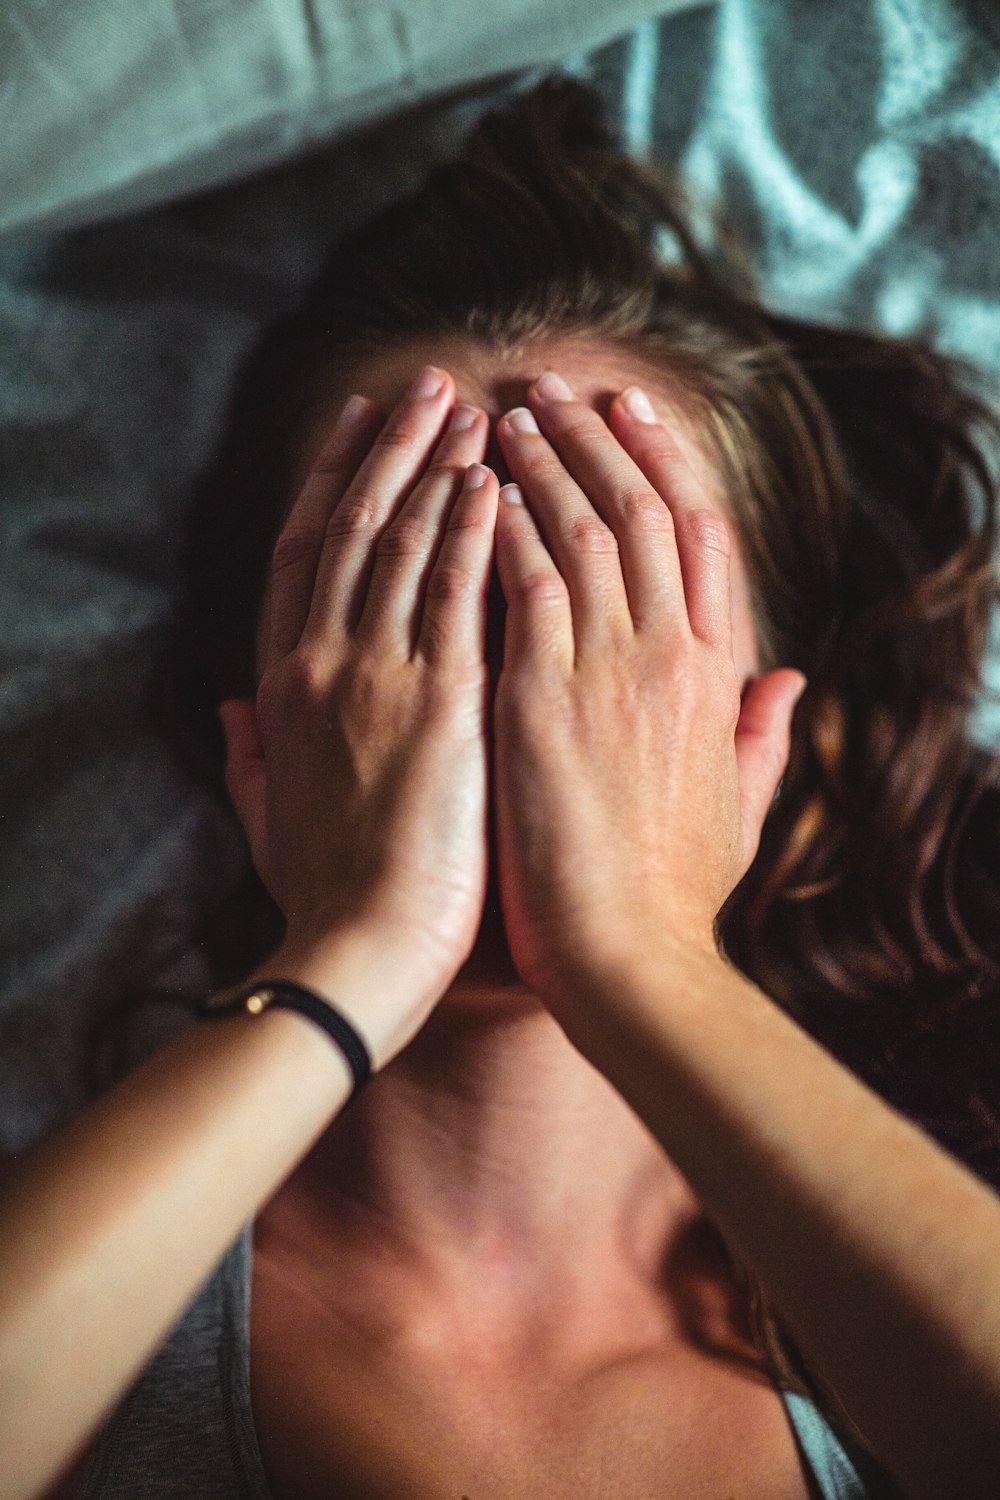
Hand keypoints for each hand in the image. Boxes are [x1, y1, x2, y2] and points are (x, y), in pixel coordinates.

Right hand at [218, 368, 499, 1017]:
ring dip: (438, 468)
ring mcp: (376, 677)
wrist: (358, 955)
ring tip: (472, 410)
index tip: (360, 426)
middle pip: (354, 527)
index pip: (304, 555)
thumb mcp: (266, 818)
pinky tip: (496, 482)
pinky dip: (473, 531)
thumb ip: (249, 757)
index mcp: (283, 687)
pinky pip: (456, 594)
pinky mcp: (439, 703)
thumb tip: (233, 713)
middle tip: (428, 386)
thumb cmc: (322, 898)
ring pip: (404, 544)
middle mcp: (322, 664)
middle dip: (393, 449)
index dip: (333, 480)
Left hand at [491, 372, 805, 1001]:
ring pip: (584, 530)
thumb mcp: (742, 806)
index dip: (666, 465)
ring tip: (508, 409)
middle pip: (643, 512)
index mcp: (719, 675)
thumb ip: (762, 733)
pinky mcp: (547, 698)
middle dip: (598, 440)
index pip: (701, 538)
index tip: (633, 415)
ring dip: (544, 462)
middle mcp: (673, 656)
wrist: (630, 957)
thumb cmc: (675, 893)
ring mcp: (612, 672)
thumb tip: (788, 680)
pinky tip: (474, 483)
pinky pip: (527, 583)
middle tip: (556, 386)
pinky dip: (503, 525)